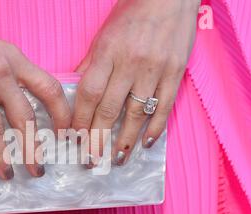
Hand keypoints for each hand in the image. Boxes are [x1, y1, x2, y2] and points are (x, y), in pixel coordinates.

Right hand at [0, 0, 70, 178]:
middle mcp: (0, 72)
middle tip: (38, 171)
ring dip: (4, 157)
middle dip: (33, 149)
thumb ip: (13, 72)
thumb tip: (24, 103)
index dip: (61, 115)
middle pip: (25, 118)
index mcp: (15, 59)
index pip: (50, 89)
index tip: (63, 136)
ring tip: (8, 175)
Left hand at [72, 0, 199, 165]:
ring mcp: (155, 70)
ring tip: (117, 159)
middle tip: (92, 160)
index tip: (75, 139)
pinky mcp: (175, 73)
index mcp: (108, 53)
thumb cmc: (131, 16)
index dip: (80, 120)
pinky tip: (146, 143)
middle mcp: (130, 63)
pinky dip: (155, 128)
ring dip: (126, 141)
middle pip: (109, 109)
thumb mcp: (103, 37)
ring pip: (137, 113)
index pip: (89, 94)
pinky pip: (165, 107)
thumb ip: (90, 65)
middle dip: (98, 138)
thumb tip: (75, 93)